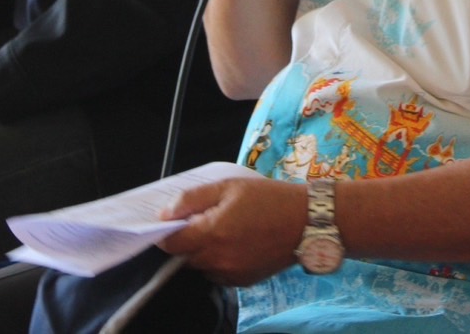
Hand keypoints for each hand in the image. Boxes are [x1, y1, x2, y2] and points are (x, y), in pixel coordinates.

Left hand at [158, 177, 307, 285]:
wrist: (305, 222)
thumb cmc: (267, 198)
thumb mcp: (228, 187)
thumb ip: (192, 200)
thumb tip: (164, 214)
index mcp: (212, 233)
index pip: (170, 244)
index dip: (166, 232)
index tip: (172, 221)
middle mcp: (218, 260)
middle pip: (184, 257)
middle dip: (186, 241)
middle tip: (202, 221)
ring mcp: (231, 274)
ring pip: (201, 267)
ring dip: (202, 252)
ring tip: (222, 231)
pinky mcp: (242, 282)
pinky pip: (218, 274)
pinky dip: (218, 262)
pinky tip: (234, 244)